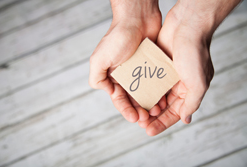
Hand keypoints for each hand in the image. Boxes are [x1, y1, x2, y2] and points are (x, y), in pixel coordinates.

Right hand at [89, 0, 161, 121]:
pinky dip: (159, 92)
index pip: (119, 99)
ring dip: (150, 104)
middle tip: (148, 118)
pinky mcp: (152, 66)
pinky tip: (164, 99)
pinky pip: (156, 83)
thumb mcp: (99, 59)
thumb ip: (97, 78)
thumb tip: (107, 93)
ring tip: (157, 111)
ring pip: (146, 93)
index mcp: (113, 77)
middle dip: (139, 110)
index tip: (135, 118)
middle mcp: (127, 76)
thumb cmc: (117, 37)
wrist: (137, 18)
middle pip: (134, 99)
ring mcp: (141, 72)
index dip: (126, 110)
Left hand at [138, 2, 215, 135]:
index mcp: (189, 91)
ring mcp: (166, 76)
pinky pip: (149, 82)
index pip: (175, 113)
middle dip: (152, 116)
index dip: (162, 123)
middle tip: (140, 123)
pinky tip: (135, 96)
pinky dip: (143, 90)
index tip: (149, 131)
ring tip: (136, 112)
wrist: (186, 26)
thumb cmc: (195, 53)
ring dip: (146, 104)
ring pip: (154, 96)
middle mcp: (178, 85)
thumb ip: (192, 103)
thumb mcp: (198, 83)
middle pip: (163, 107)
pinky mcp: (157, 66)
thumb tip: (186, 120)